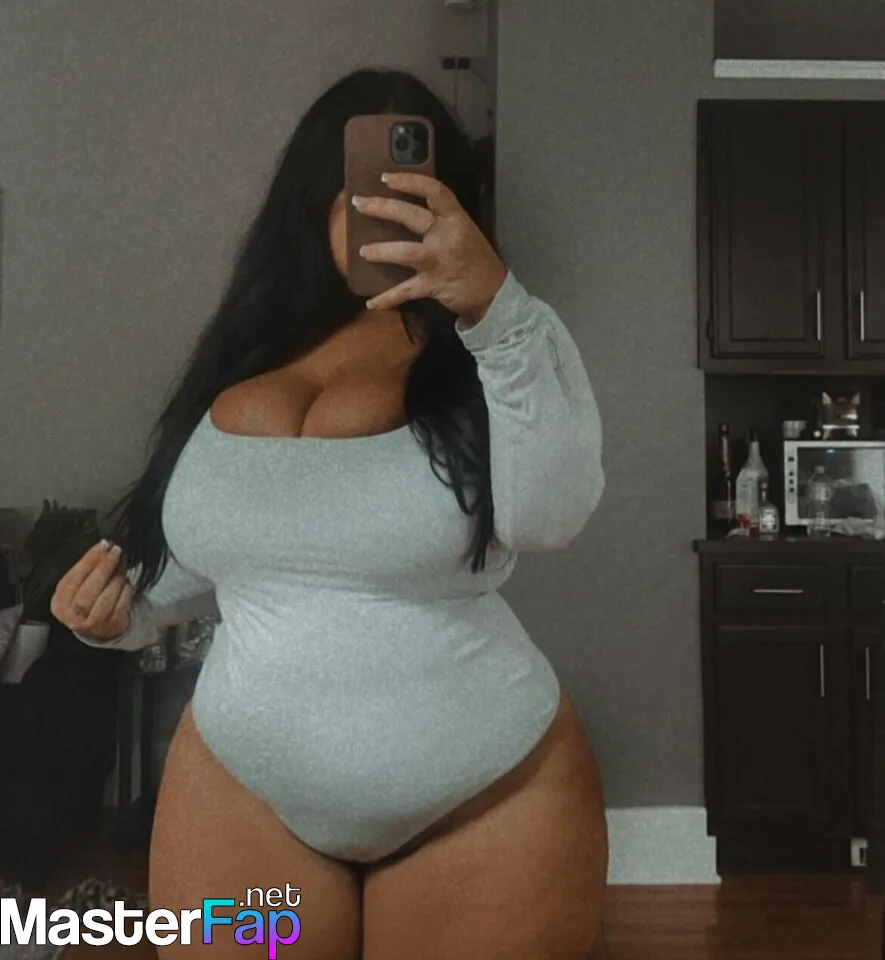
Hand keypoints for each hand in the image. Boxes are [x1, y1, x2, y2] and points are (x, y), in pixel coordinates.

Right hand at [51, 540, 132, 640]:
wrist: (100, 629)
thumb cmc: (87, 601)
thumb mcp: (78, 588)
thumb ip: (86, 571)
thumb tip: (104, 547)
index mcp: (59, 603)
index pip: (72, 579)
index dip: (88, 561)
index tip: (103, 545)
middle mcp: (73, 616)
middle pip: (88, 590)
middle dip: (103, 567)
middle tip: (115, 551)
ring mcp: (93, 624)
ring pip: (105, 598)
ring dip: (116, 578)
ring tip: (121, 566)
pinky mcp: (111, 626)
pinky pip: (121, 604)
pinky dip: (125, 590)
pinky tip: (126, 582)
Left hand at [352, 172, 507, 321]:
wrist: (494, 293)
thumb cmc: (476, 259)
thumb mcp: (464, 231)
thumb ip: (441, 220)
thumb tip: (405, 211)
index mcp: (456, 218)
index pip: (433, 190)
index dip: (408, 181)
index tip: (385, 177)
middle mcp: (446, 235)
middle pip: (410, 215)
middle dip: (381, 207)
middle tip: (359, 203)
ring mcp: (438, 260)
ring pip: (403, 252)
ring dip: (379, 251)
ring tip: (362, 251)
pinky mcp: (433, 284)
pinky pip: (404, 291)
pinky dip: (387, 299)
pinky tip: (372, 302)